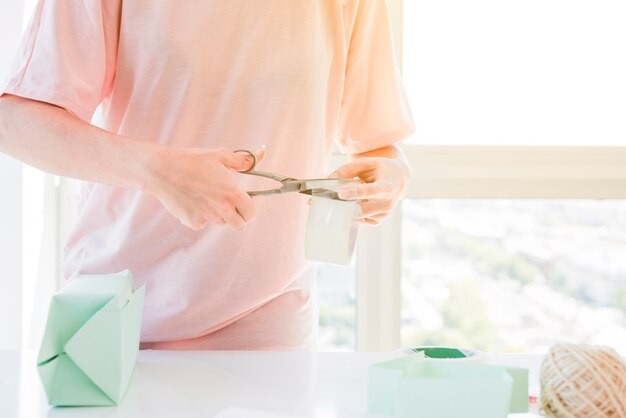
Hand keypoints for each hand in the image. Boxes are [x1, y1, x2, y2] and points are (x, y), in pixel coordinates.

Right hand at [145, 146, 264, 230]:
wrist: (162, 170)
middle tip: (228, 204)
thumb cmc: (193, 160)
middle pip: (239, 225)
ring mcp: (207, 218)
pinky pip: (203, 222)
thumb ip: (243, 160)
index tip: (243, 202)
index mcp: (233, 194)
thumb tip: (260, 154)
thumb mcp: (221, 155)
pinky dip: (200, 215)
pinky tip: (192, 200)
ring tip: (206, 196)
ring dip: (219, 215)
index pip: (251, 213)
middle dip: (238, 216)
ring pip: (220, 223)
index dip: (249, 208)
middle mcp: (222, 210)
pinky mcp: (193, 223)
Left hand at [330, 157, 409, 225]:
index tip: (340, 194)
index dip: (355, 193)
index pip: (371, 191)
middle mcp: (387, 203)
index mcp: (387, 187)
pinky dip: (353, 213)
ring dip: (347, 208)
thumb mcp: (367, 163)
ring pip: (358, 216)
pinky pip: (360, 220)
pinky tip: (355, 203)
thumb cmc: (381, 170)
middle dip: (345, 206)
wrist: (398, 180)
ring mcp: (384, 214)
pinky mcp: (378, 220)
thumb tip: (329, 177)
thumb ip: (348, 169)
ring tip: (347, 197)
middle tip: (329, 200)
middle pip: (363, 210)